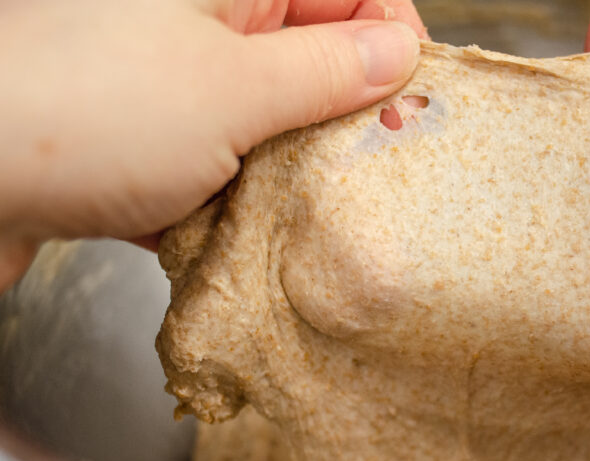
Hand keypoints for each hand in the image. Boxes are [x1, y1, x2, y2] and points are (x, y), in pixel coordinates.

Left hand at [0, 0, 425, 289]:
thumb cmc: (89, 113)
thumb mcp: (233, 90)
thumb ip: (328, 72)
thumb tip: (401, 52)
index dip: (395, 40)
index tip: (415, 103)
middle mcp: (200, 18)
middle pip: (314, 58)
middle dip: (346, 117)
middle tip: (370, 172)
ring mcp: (170, 79)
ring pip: (272, 119)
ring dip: (292, 168)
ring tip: (297, 208)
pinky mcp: (146, 137)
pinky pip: (223, 160)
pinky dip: (239, 195)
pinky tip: (235, 226)